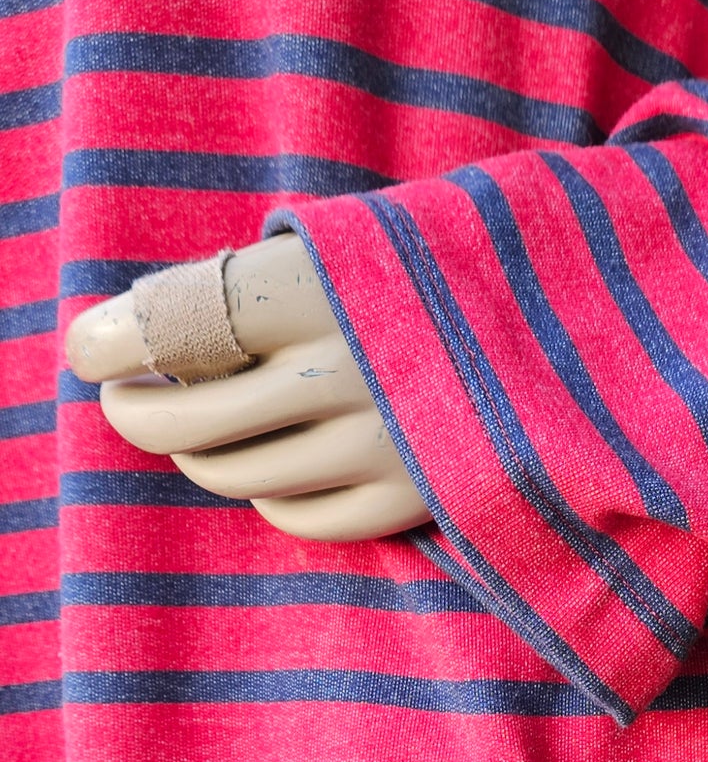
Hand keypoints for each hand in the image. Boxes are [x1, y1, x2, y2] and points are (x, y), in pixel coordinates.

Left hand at [64, 235, 431, 542]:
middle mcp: (336, 369)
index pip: (164, 326)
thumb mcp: (341, 243)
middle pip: (186, 425)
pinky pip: (299, 518)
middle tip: (129, 399)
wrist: (563, 314)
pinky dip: (270, 498)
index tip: (89, 351)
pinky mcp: (409, 497)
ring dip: (201, 456)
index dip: (105, 346)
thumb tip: (150, 340)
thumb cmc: (425, 270)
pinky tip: (272, 469)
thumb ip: (254, 285)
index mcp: (310, 288)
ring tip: (202, 431)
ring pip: (236, 476)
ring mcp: (376, 442)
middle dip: (137, 414)